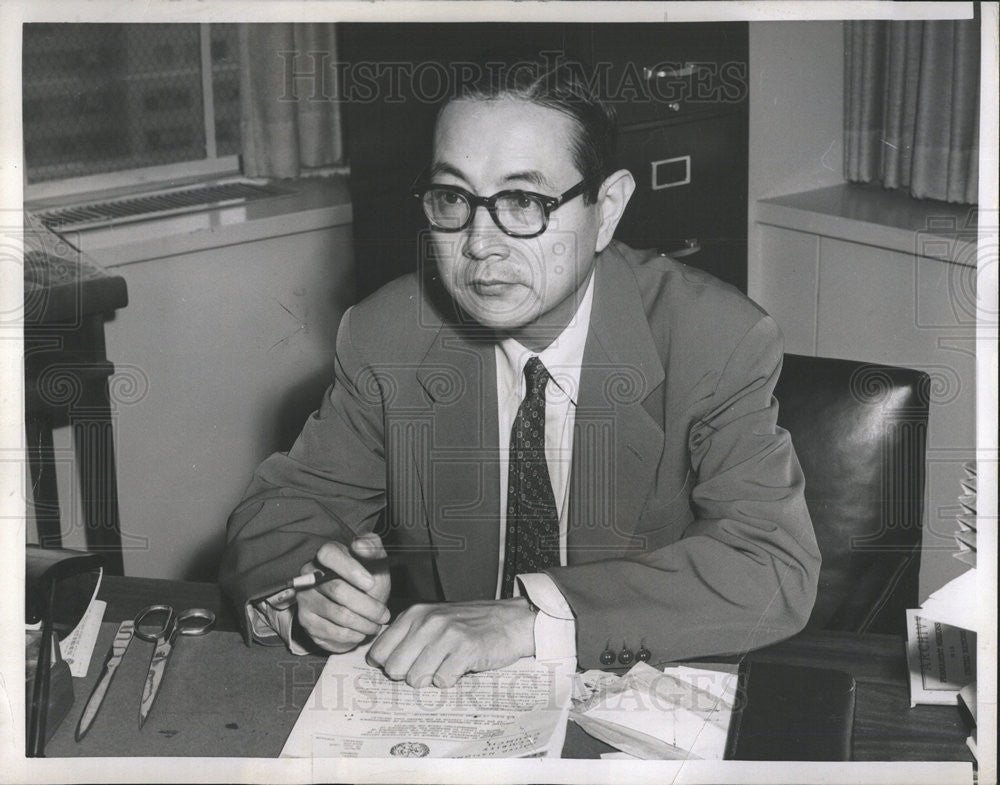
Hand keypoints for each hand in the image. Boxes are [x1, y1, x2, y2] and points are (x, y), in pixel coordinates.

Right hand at [296, 533, 390, 652]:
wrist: (358, 605)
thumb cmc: (368, 579)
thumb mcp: (375, 561)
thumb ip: (372, 547)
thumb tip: (359, 545)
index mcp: (327, 554)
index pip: (328, 555)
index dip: (350, 569)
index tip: (371, 584)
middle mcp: (309, 574)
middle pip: (337, 590)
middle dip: (368, 606)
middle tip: (384, 614)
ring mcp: (305, 598)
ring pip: (338, 614)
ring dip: (364, 623)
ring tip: (377, 624)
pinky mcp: (306, 621)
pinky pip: (332, 632)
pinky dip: (353, 635)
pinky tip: (362, 632)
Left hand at [366, 599, 535, 687]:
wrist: (510, 621)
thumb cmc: (469, 625)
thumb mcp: (433, 621)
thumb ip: (407, 637)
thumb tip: (381, 665)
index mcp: (414, 614)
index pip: (379, 652)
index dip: (390, 666)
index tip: (405, 666)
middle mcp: (427, 621)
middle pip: (395, 669)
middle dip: (409, 675)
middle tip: (428, 668)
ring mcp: (446, 634)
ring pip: (416, 678)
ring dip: (432, 679)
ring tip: (446, 665)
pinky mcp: (465, 649)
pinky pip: (443, 681)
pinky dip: (451, 680)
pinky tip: (461, 667)